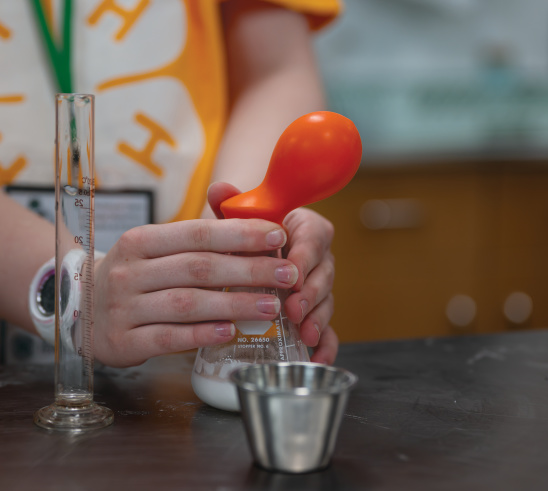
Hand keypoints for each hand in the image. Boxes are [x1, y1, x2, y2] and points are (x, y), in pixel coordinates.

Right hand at [92, 215, 299, 367]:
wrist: (81, 310)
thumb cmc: (135, 277)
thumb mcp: (155, 250)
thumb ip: (198, 239)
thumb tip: (255, 225)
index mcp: (140, 240)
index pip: (196, 233)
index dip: (239, 234)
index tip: (277, 237)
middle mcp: (129, 271)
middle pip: (198, 268)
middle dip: (248, 270)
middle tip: (287, 275)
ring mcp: (123, 307)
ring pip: (187, 303)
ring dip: (234, 304)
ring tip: (271, 306)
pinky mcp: (123, 340)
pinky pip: (168, 337)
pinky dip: (201, 334)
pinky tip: (229, 332)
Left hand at [207, 183, 337, 364]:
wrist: (248, 257)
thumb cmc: (247, 236)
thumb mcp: (237, 220)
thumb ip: (230, 205)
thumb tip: (218, 188)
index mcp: (305, 229)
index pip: (314, 237)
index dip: (305, 255)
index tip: (291, 271)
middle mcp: (317, 259)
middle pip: (324, 273)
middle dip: (310, 292)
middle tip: (293, 308)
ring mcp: (317, 288)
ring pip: (326, 302)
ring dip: (318, 319)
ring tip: (304, 334)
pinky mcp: (314, 314)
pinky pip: (328, 331)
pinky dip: (326, 346)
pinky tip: (316, 358)